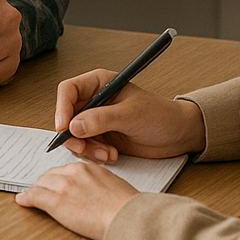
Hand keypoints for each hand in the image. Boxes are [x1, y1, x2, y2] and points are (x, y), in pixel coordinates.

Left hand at [15, 162, 137, 239]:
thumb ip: (99, 184)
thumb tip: (96, 193)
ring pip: (41, 184)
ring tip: (32, 196)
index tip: (57, 185)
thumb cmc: (127, 207)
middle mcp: (73, 173)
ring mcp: (63, 186)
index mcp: (87, 168)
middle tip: (42, 191)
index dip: (58, 179)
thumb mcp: (113, 186)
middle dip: (45, 183)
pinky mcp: (56, 201)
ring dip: (36, 190)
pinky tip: (22, 200)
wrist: (127, 218)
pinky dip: (26, 198)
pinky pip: (35, 196)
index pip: (65, 170)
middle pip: (51, 175)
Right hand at [54, 70, 206, 163]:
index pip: (68, 90)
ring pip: (74, 135)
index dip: (61, 108)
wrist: (177, 135)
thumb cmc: (159, 115)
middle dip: (73, 135)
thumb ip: (100, 119)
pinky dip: (94, 155)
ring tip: (108, 154)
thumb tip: (73, 125)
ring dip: (86, 149)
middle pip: (66, 115)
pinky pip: (85, 148)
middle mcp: (94, 100)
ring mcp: (96, 120)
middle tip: (83, 148)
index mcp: (100, 83)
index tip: (63, 127)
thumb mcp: (130, 115)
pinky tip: (112, 156)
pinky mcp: (101, 137)